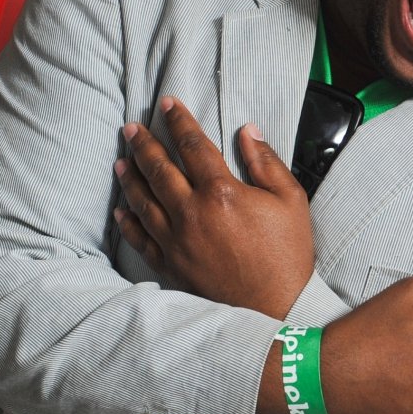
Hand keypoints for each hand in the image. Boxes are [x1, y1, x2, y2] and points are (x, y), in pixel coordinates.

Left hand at [114, 97, 311, 317]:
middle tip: (131, 127)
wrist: (277, 308)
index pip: (193, 145)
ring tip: (121, 160)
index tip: (167, 104)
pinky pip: (140, 239)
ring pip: (143, 201)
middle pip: (159, 169)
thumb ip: (266, 162)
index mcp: (222, 192)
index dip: (178, 121)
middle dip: (144, 144)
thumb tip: (248, 132)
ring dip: (130, 177)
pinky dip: (128, 222)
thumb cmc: (287, 255)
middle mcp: (192, 213)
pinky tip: (122, 210)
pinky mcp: (171, 266)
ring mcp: (177, 241)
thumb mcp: (291, 200)